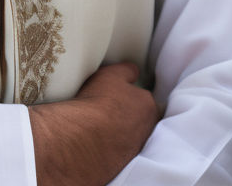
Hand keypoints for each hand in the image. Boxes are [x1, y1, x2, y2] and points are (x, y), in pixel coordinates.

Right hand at [29, 61, 157, 185]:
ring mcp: (133, 147)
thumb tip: (134, 71)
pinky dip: (110, 142)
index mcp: (149, 106)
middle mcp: (146, 129)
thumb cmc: (99, 102)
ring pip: (129, 133)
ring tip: (100, 121)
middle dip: (128, 112)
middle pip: (140, 118)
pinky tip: (96, 135)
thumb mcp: (113, 74)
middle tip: (110, 106)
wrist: (82, 137)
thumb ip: (127, 71)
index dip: (132, 94)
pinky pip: (116, 147)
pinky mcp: (120, 161)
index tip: (121, 94)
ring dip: (119, 128)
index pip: (145, 98)